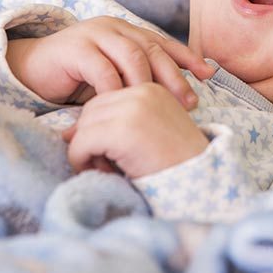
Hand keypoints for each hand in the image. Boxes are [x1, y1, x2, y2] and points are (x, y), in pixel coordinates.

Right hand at [5, 16, 213, 108]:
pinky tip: (124, 107)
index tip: (209, 75)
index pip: (162, 42)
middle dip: (174, 75)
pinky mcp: (74, 49)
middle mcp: (113, 27)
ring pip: (131, 55)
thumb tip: (174, 99)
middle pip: (152, 48)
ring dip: (147, 83)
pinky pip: (102, 69)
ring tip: (158, 106)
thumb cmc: (75, 78)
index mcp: (125, 31)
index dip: (187, 57)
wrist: (31, 70)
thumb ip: (135, 78)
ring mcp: (93, 34)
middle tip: (189, 101)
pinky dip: (115, 89)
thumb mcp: (111, 75)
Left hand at [61, 84, 209, 178]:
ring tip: (109, 168)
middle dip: (90, 139)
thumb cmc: (176, 166)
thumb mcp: (149, 135)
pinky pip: (81, 143)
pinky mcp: (122, 130)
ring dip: (87, 151)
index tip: (114, 154)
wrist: (203, 184)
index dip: (101, 129)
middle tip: (109, 164)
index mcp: (151, 89)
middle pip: (90, 111)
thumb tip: (70, 132)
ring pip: (83, 127)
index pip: (105, 100)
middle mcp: (141, 91)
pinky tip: (104, 173)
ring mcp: (132, 109)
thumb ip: (118, 124)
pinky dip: (82, 161)